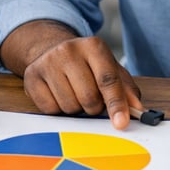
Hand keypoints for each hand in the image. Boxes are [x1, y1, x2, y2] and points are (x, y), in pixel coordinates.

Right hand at [22, 35, 141, 129]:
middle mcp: (69, 50)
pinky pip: (50, 109)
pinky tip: (59, 94)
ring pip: (69, 106)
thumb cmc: (87, 65)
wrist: (53, 51)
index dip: (116, 104)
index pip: (108, 80)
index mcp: (94, 46)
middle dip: (94, 107)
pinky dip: (58, 109)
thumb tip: (138, 111)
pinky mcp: (31, 77)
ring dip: (76, 109)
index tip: (121, 123)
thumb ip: (127, 90)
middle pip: (88, 98)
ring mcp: (47, 62)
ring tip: (74, 93)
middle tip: (92, 99)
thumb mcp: (111, 69)